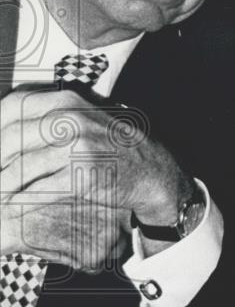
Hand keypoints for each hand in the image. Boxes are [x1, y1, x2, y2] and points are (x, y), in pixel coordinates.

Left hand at [1, 88, 191, 259]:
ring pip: (21, 168)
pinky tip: (11, 205)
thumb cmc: (107, 146)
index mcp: (64, 101)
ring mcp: (79, 146)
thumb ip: (43, 118)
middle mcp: (71, 119)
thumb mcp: (79, 118)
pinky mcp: (84, 174)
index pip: (11, 107)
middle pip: (10, 139)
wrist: (149, 170)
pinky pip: (40, 190)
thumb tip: (1, 132)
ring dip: (2, 185)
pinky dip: (21, 200)